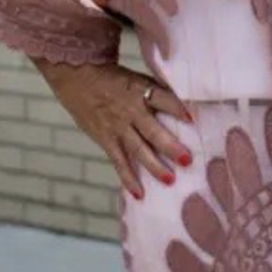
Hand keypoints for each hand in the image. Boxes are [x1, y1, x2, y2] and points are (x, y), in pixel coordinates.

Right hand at [33, 59, 192, 198]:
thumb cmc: (114, 77)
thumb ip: (155, 91)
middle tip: (186, 159)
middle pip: (152, 130)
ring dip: (154, 166)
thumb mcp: (136, 78)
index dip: (177, 108)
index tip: (193, 119)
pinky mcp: (106, 140)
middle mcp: (131, 111)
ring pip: (138, 150)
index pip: (162, 98)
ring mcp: (118, 128)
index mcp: (140, 90)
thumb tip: (183, 103)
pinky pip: (119, 162)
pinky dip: (128, 179)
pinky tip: (139, 194)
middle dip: (170, 145)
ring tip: (170, 180)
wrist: (78, 77)